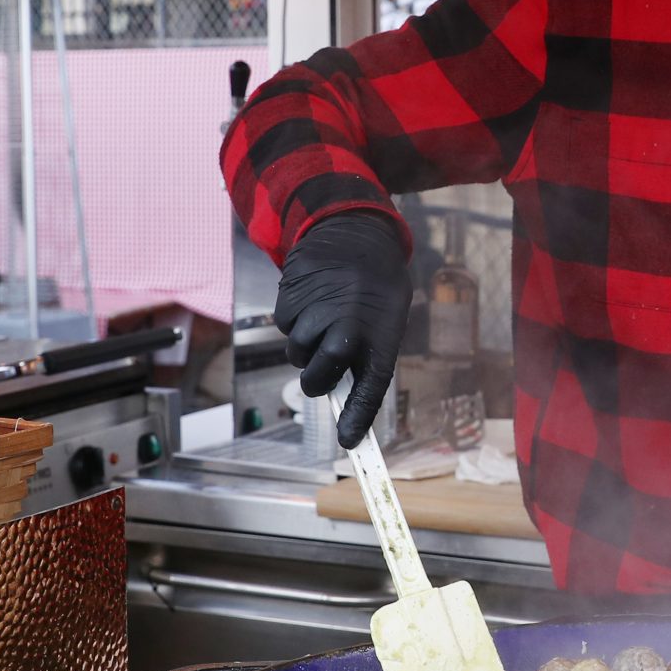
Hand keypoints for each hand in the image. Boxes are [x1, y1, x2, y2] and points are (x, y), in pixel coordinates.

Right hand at [274, 210, 411, 447]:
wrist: (352, 228)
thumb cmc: (375, 283)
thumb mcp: (386, 316)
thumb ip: (367, 354)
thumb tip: (346, 400)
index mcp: (381, 333)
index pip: (371, 386)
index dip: (358, 417)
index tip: (348, 442)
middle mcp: (348, 327)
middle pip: (317, 378)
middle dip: (315, 381)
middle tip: (320, 368)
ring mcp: (316, 313)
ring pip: (297, 352)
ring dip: (305, 344)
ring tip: (324, 315)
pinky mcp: (291, 297)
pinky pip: (284, 325)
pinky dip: (294, 319)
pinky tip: (311, 298)